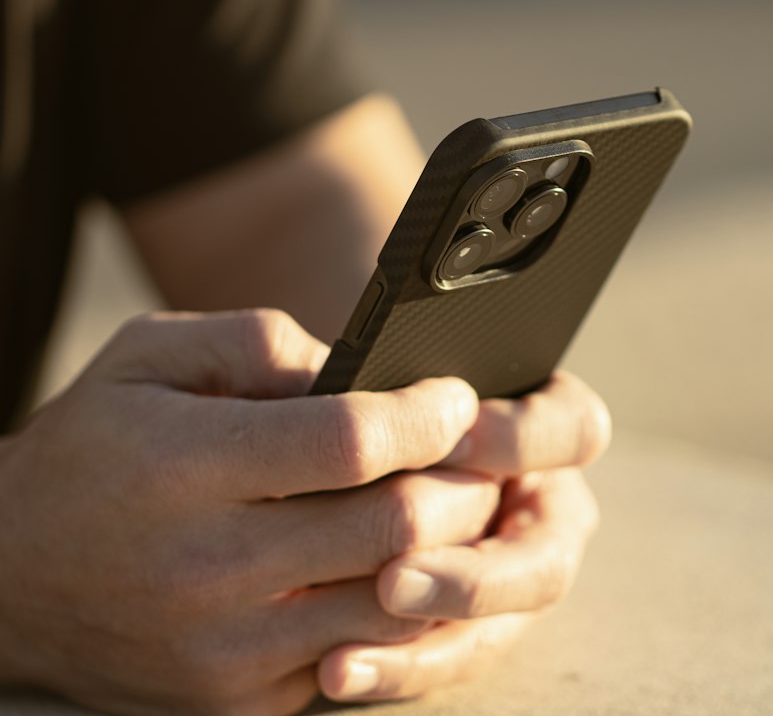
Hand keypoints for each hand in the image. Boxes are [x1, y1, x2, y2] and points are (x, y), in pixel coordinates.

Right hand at [0, 310, 497, 715]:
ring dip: (450, 551)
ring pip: (395, 606)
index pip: (350, 442)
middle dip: (463, 482)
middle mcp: (208, 568)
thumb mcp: (152, 355)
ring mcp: (225, 650)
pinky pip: (360, 657)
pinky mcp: (237, 700)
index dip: (426, 416)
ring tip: (456, 504)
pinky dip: (400, 609)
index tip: (454, 398)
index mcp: (188, 466)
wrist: (12, 577)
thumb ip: (259, 343)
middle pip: (394, 529)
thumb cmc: (97, 443)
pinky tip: (402, 563)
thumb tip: (362, 372)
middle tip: (476, 451)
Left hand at [318, 371, 610, 701]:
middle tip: (392, 580)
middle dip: (474, 577)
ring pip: (500, 626)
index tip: (454, 437)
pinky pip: (449, 657)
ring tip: (343, 655)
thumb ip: (378, 372)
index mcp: (543, 424)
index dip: (521, 437)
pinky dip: (396, 667)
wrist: (334, 446)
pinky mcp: (470, 623)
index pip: (574, 427)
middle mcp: (541, 505)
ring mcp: (512, 572)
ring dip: (429, 642)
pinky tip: (334, 668)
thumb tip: (346, 390)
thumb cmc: (369, 382)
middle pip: (547, 557)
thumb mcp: (369, 361)